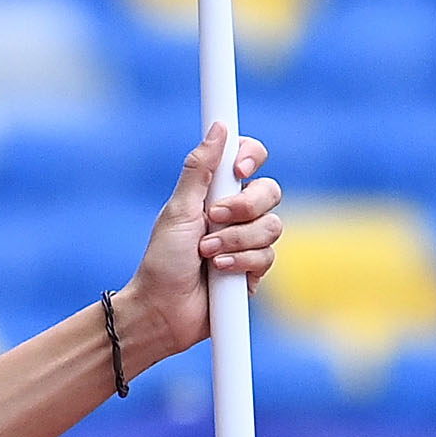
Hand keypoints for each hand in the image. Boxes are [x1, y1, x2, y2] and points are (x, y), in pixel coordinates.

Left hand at [117, 124, 280, 362]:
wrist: (163, 309)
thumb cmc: (163, 260)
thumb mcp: (178, 210)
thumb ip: (199, 169)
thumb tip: (219, 127)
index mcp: (216, 192)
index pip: (249, 159)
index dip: (251, 157)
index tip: (238, 169)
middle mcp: (236, 214)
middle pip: (270, 190)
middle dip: (244, 206)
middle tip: (213, 218)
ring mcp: (248, 242)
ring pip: (273, 225)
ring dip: (236, 240)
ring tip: (207, 253)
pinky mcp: (256, 270)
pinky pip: (268, 256)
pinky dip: (241, 263)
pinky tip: (218, 271)